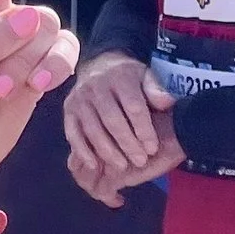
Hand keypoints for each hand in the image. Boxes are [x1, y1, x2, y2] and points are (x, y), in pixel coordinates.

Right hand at [63, 48, 185, 204]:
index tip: (152, 148)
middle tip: (140, 162)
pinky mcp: (68, 111)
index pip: (133, 106)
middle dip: (127, 143)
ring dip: (107, 151)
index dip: (143, 129)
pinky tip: (94, 165)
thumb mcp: (145, 77)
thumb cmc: (128, 79)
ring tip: (122, 167)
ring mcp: (79, 99)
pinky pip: (73, 133)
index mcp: (120, 77)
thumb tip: (166, 102)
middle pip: (112, 120)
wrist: (97, 66)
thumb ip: (156, 90)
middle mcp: (96, 87)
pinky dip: (82, 150)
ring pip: (93, 129)